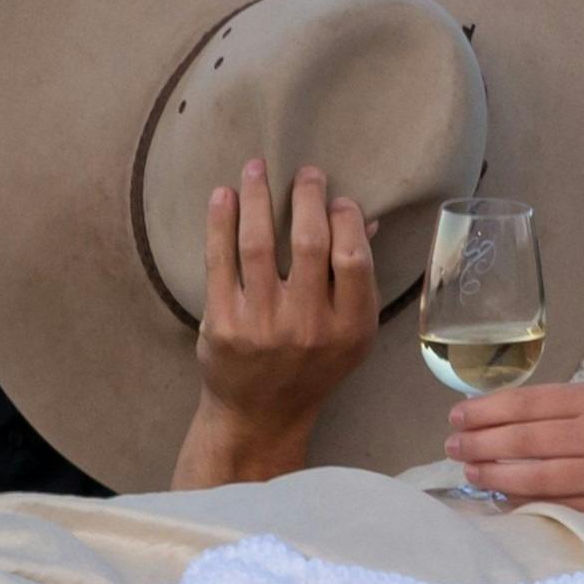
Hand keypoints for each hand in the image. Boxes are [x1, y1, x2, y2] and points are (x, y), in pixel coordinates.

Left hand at [168, 160, 381, 489]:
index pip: (352, 258)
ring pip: (259, 244)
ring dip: (257, 197)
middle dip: (306, 197)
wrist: (259, 416)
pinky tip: (223, 197)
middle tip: (304, 172)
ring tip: (255, 167)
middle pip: (308, 243)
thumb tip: (364, 220)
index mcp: (349, 328)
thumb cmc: (311, 368)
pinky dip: (220, 223)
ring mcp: (262, 325)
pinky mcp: (223, 324)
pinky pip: (220, 261)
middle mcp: (308, 327)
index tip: (337, 198)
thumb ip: (357, 281)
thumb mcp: (350, 334)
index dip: (345, 220)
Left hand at [444, 377, 583, 517]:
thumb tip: (494, 419)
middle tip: (452, 443)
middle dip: (481, 441)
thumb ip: (557, 408)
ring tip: (467, 467)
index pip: (529, 403)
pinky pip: (552, 502)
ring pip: (535, 476)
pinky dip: (520, 497)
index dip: (488, 410)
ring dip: (493, 473)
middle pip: (526, 440)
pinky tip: (496, 491)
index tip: (458, 414)